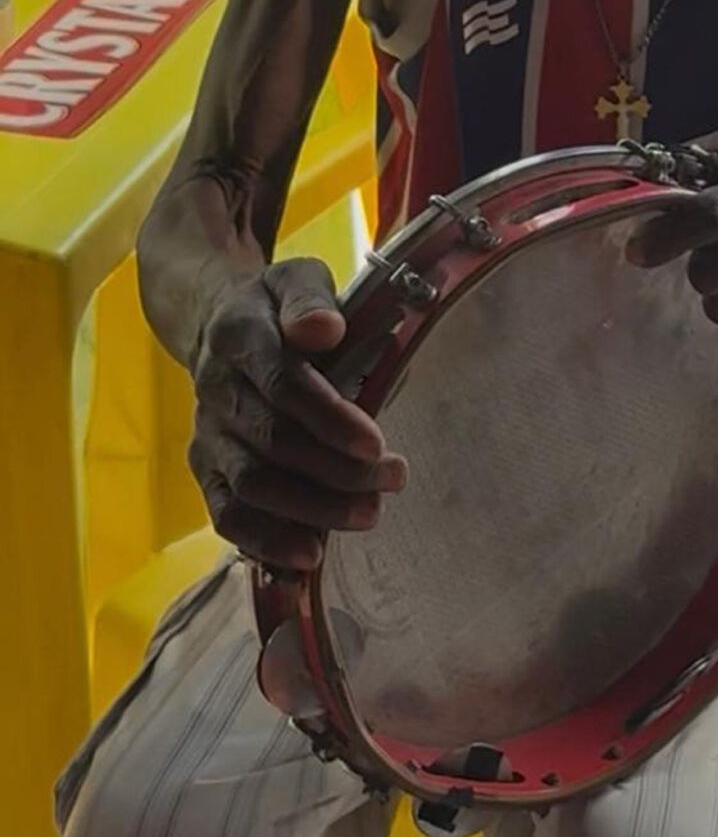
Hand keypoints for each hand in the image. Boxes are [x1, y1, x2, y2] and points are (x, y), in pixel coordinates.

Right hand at [189, 257, 406, 571]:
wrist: (215, 325)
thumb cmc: (277, 307)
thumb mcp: (297, 279)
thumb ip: (310, 299)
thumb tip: (324, 329)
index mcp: (240, 337)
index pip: (284, 384)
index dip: (330, 419)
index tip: (376, 444)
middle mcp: (216, 390)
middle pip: (273, 441)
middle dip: (336, 470)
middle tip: (393, 479)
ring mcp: (207, 434)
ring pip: (251, 484)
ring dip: (311, 509)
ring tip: (368, 515)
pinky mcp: (205, 469)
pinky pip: (226, 513)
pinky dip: (264, 540)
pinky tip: (308, 557)